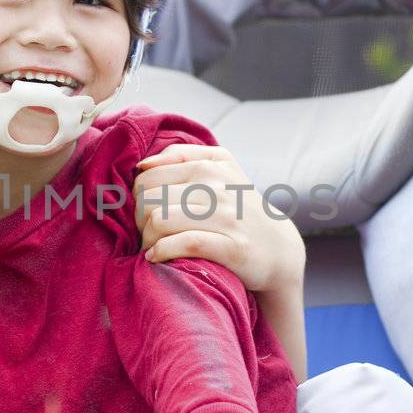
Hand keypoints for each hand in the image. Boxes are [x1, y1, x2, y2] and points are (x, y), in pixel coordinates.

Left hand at [133, 143, 304, 295]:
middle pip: (149, 199)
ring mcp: (227, 216)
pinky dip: (161, 252)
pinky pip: (183, 244)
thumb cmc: (236, 208)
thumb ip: (181, 156)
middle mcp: (219, 186)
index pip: (147, 176)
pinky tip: (156, 256)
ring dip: (146, 239)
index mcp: (210, 165)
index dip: (136, 198)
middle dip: (138, 220)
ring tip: (150, 246)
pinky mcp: (232, 247)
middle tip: (145, 233)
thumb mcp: (219, 170)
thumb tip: (142, 164)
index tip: (144, 212)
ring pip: (160, 220)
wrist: (277, 247)